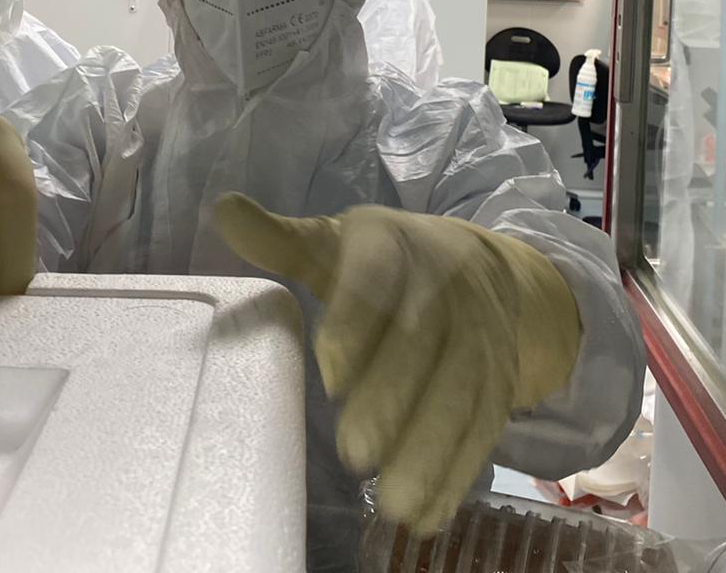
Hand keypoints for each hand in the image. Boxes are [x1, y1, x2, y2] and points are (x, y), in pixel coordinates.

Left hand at [214, 194, 580, 532]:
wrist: (484, 265)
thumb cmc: (385, 260)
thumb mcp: (334, 242)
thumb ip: (280, 239)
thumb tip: (223, 212)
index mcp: (393, 244)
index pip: (377, 277)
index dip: (357, 321)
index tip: (331, 370)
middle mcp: (445, 286)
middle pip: (423, 343)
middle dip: (393, 399)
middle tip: (355, 453)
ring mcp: (481, 335)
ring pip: (462, 392)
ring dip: (432, 451)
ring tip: (393, 504)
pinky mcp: (502, 379)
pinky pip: (486, 426)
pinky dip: (460, 472)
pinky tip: (429, 514)